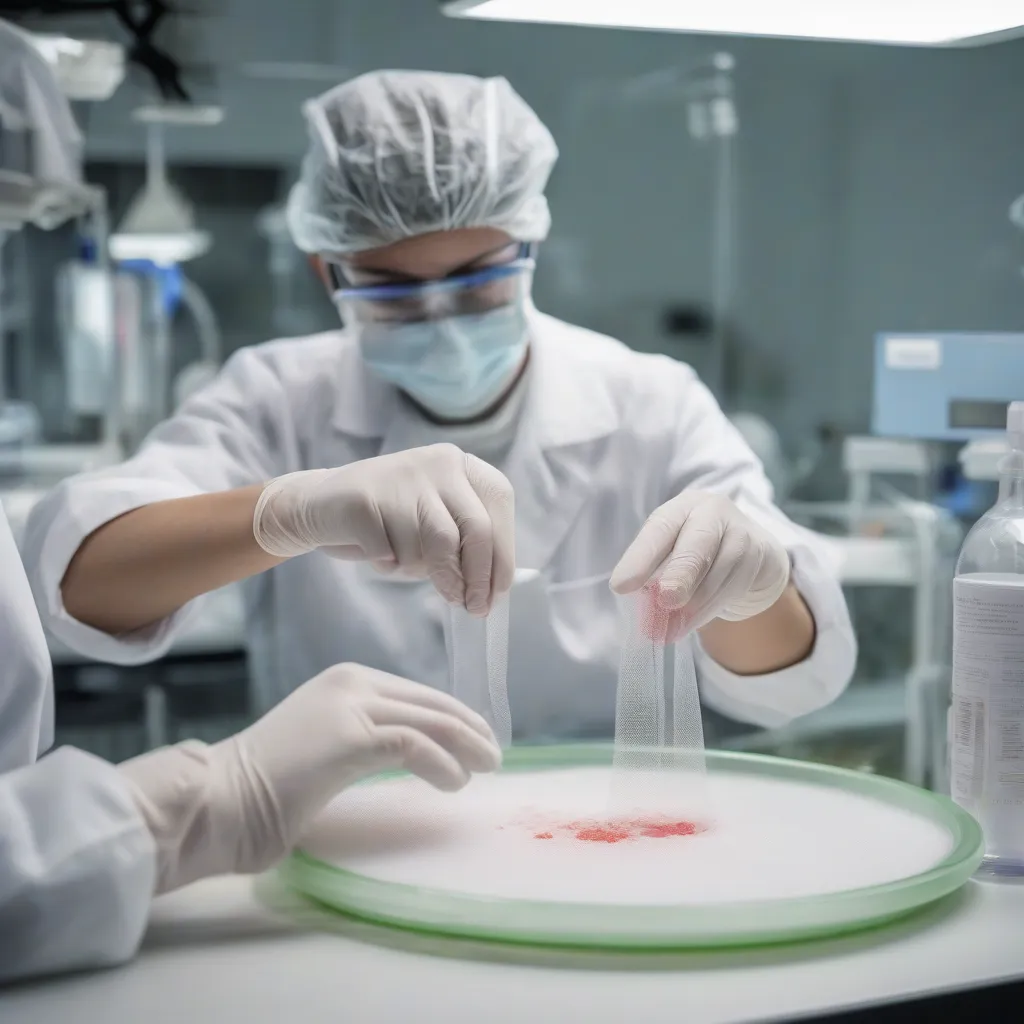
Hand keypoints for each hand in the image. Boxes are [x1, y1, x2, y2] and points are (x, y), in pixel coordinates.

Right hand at [118, 663, 501, 893]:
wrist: (215, 801)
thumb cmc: (265, 788)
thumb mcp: (326, 747)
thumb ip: (365, 740)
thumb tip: (414, 753)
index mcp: (346, 682)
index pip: (418, 695)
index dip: (455, 717)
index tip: (477, 742)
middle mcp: (351, 683)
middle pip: (432, 703)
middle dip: (470, 729)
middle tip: (494, 755)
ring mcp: (350, 706)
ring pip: (431, 721)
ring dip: (467, 746)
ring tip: (486, 768)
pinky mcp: (350, 737)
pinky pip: (415, 747)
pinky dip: (443, 765)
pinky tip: (454, 783)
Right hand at [253, 443, 513, 615]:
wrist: (319, 505)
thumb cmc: (388, 522)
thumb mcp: (435, 523)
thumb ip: (465, 545)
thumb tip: (491, 589)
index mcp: (461, 465)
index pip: (498, 506)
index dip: (502, 554)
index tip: (495, 593)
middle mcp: (438, 462)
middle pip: (475, 529)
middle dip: (475, 577)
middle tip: (471, 608)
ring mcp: (401, 476)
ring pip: (434, 544)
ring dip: (426, 572)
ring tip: (406, 570)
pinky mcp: (364, 498)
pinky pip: (392, 552)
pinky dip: (387, 565)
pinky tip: (378, 555)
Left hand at [610, 490, 789, 639]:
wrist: (749, 555)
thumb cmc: (696, 554)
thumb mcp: (671, 556)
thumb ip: (655, 576)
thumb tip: (642, 611)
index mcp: (680, 508)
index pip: (659, 528)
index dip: (640, 557)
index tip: (621, 586)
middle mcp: (711, 511)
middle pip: (698, 542)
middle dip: (680, 574)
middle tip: (665, 600)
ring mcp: (740, 529)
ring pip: (720, 568)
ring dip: (695, 604)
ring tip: (673, 628)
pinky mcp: (761, 553)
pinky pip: (735, 585)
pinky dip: (710, 609)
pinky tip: (692, 623)